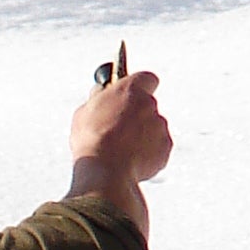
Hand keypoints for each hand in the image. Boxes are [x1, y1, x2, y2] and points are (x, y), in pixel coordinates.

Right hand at [68, 69, 169, 242]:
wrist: (106, 171)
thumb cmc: (91, 140)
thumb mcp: (84, 112)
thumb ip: (98, 99)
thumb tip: (101, 94)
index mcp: (131, 89)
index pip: (146, 78)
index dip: (138, 86)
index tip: (129, 94)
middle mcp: (151, 104)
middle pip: (148, 106)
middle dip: (136, 115)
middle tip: (119, 128)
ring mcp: (161, 127)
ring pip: (153, 128)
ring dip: (141, 136)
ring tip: (120, 151)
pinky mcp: (166, 149)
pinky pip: (158, 148)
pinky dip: (147, 154)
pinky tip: (130, 162)